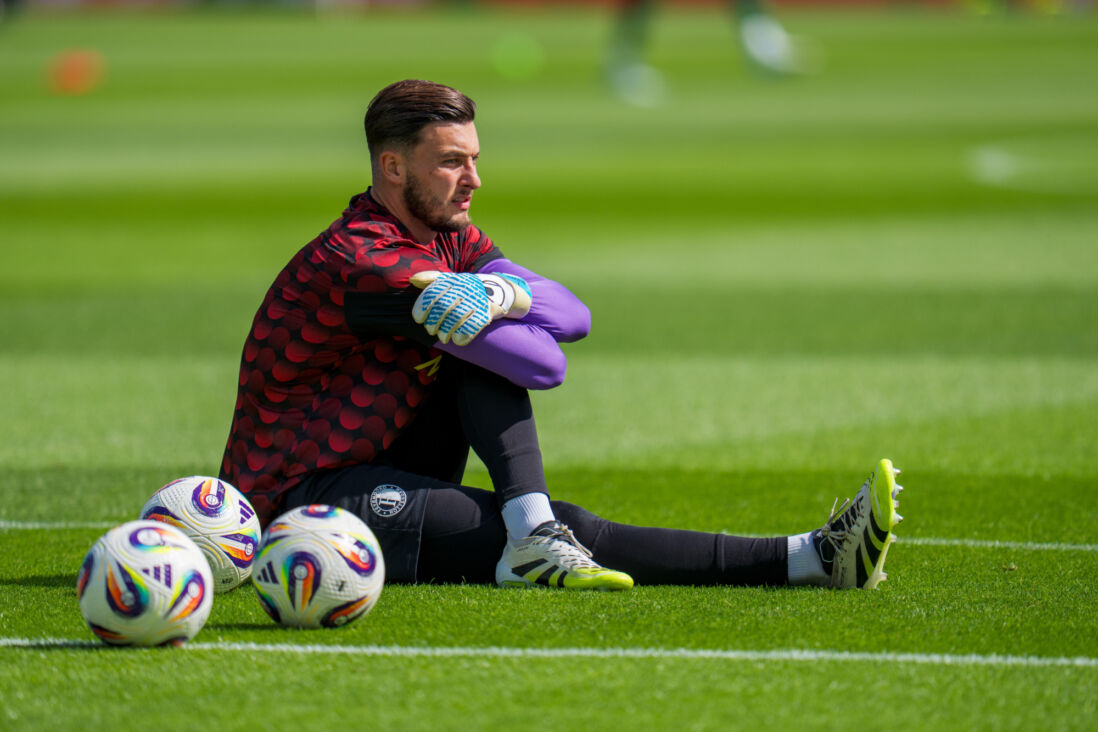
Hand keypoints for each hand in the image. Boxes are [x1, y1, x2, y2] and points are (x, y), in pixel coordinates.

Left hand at [410, 271, 531, 345]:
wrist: (499, 289)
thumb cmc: (468, 288)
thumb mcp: (451, 280)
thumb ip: (431, 280)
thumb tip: (412, 279)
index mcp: (454, 280)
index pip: (434, 292)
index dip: (423, 306)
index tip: (418, 319)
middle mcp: (465, 288)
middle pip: (444, 306)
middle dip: (434, 321)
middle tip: (430, 330)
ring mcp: (477, 299)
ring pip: (457, 317)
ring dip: (447, 330)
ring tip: (443, 338)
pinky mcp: (488, 311)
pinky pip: (474, 324)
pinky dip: (464, 334)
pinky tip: (457, 340)